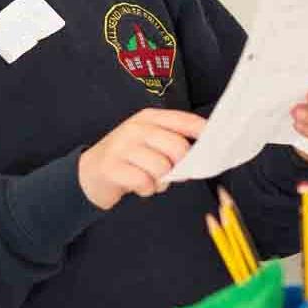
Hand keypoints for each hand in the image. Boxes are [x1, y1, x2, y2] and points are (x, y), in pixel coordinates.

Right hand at [78, 108, 204, 210]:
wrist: (88, 173)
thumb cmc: (127, 158)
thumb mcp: (148, 142)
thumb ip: (172, 141)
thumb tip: (204, 153)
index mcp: (149, 118)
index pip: (185, 121)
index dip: (204, 132)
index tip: (219, 145)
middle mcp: (136, 128)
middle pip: (178, 147)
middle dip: (181, 166)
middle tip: (173, 174)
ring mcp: (122, 146)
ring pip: (161, 167)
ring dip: (161, 181)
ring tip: (152, 180)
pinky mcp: (112, 167)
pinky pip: (144, 182)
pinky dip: (147, 189)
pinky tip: (140, 186)